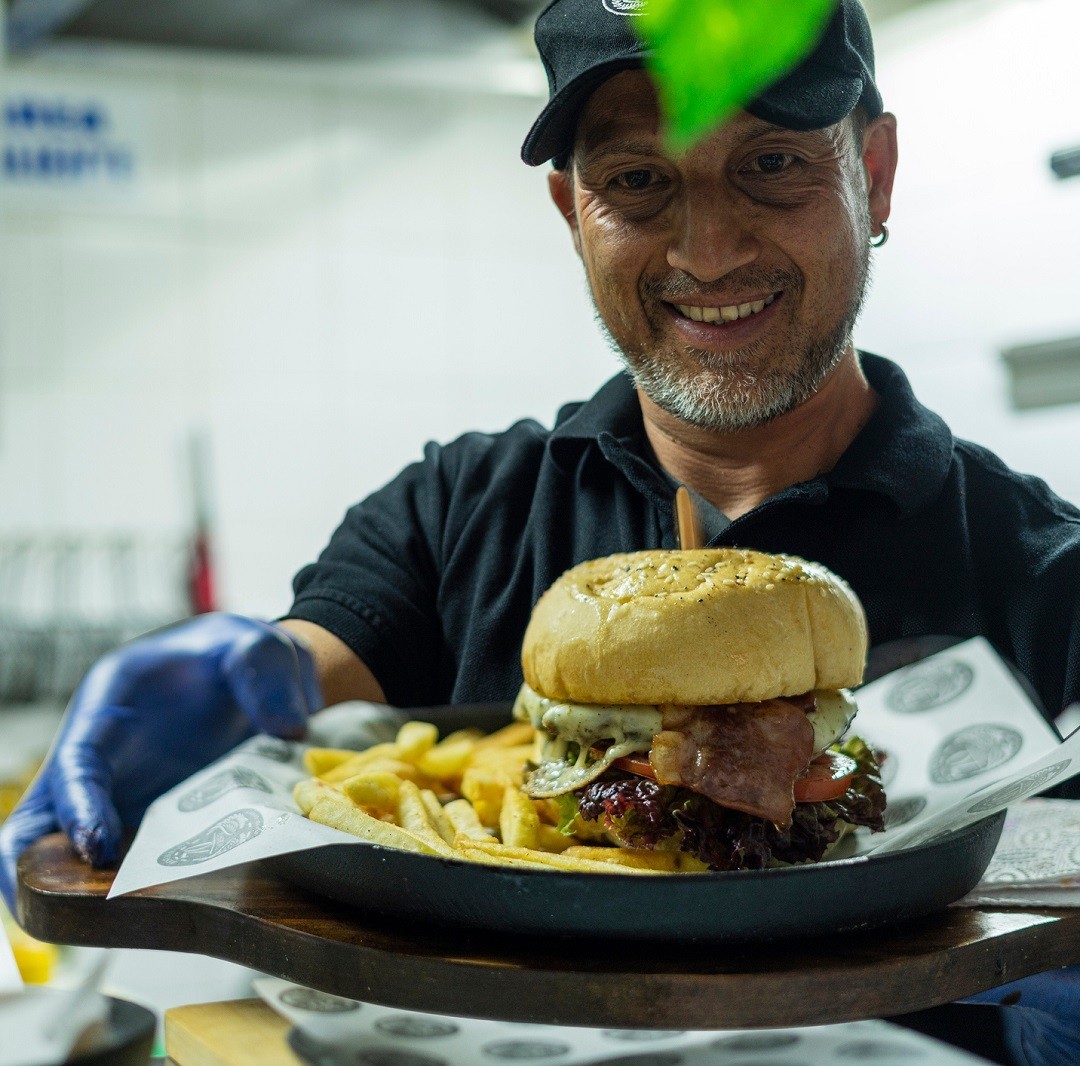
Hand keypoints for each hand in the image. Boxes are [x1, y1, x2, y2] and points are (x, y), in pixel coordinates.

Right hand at [0, 613, 321, 910]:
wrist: (258, 675)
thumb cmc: (242, 655)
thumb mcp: (259, 647)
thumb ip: (267, 675)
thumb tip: (286, 727)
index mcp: (115, 703)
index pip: (78, 759)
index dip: (78, 806)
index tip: (98, 848)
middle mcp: (106, 756)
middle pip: (44, 817)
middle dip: (31, 867)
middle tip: (53, 917)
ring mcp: (125, 793)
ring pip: (76, 851)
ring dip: (84, 891)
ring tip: (112, 930)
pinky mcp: (154, 820)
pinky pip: (136, 861)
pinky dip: (143, 888)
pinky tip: (171, 917)